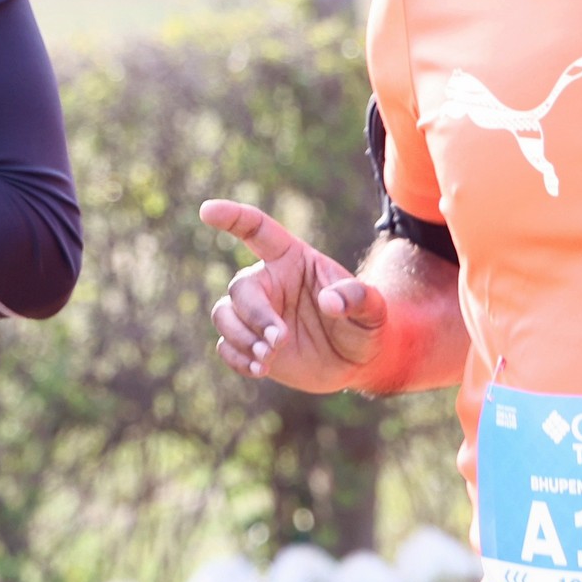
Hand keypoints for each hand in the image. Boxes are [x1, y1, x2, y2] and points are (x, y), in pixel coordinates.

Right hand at [200, 199, 386, 393]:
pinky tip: (260, 370)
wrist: (359, 362)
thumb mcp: (373, 309)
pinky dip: (238, 359)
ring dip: (241, 339)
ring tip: (268, 360)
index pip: (257, 230)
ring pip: (223, 315)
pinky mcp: (251, 344)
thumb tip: (330, 302)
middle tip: (278, 341)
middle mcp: (269, 282)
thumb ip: (357, 298)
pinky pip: (226, 346)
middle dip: (255, 316)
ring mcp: (256, 314)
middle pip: (240, 288)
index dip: (232, 217)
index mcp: (292, 259)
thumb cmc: (366, 325)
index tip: (207, 211)